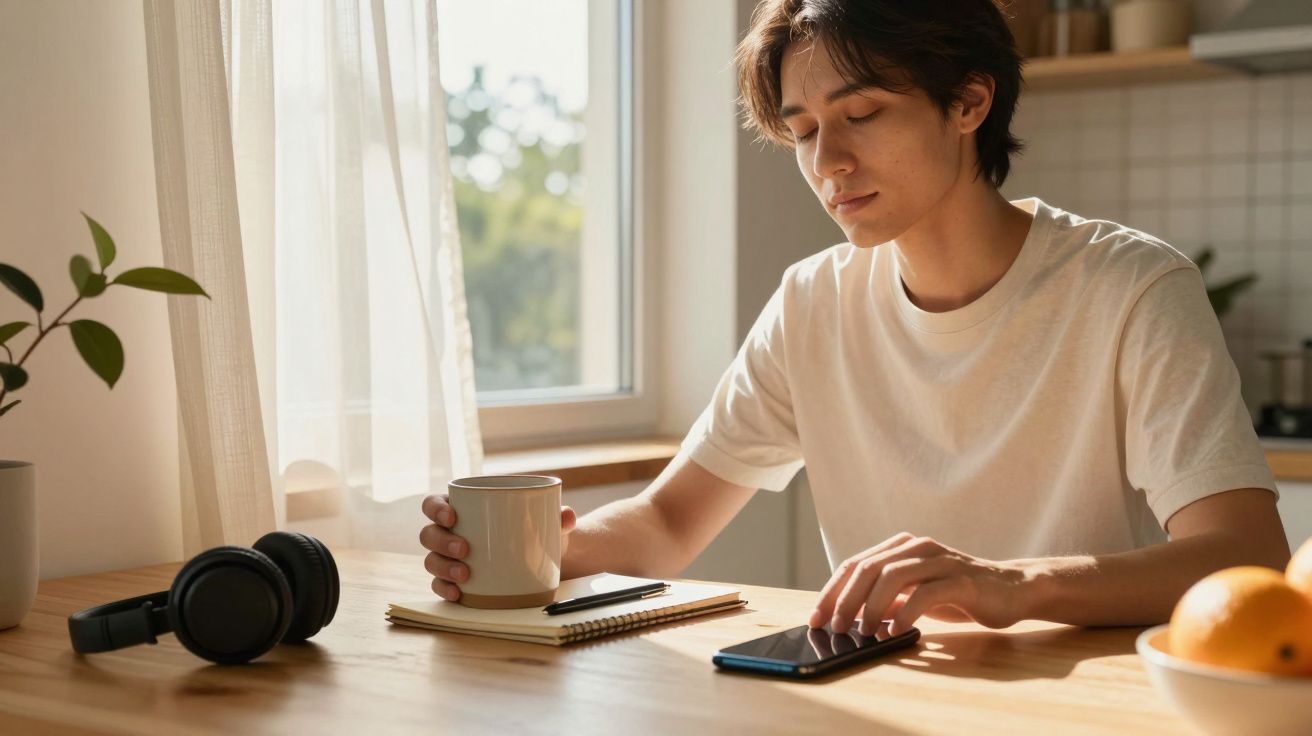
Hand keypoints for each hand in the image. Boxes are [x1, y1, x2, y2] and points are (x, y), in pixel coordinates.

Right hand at [419, 493, 577, 601]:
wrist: (541, 560)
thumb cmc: (534, 530)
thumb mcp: (545, 522)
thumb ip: (557, 517)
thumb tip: (568, 516)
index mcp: (463, 508)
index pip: (434, 503)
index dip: (436, 509)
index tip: (453, 516)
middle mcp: (449, 532)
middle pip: (429, 534)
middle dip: (442, 541)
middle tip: (465, 549)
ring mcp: (449, 558)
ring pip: (431, 560)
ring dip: (443, 567)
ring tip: (465, 574)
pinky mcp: (454, 581)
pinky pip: (440, 585)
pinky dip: (445, 589)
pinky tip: (457, 594)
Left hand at [809, 533, 1031, 637]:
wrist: (1011, 590)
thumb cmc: (956, 595)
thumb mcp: (913, 597)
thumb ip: (885, 601)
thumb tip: (847, 620)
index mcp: (901, 547)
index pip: (855, 564)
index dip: (832, 591)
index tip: (816, 618)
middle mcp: (918, 547)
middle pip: (869, 568)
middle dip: (846, 599)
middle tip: (835, 627)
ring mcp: (940, 560)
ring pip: (893, 575)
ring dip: (872, 606)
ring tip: (864, 632)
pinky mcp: (962, 579)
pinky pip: (926, 593)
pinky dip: (905, 613)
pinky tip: (896, 631)